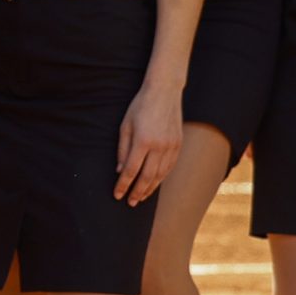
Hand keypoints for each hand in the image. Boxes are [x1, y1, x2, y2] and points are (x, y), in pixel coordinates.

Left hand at [114, 80, 183, 204]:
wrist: (164, 92)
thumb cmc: (140, 107)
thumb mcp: (125, 125)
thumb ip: (122, 149)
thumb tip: (120, 171)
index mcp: (143, 141)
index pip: (131, 170)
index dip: (123, 185)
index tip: (117, 194)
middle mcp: (159, 146)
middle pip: (147, 176)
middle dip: (137, 192)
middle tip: (130, 202)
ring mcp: (171, 146)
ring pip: (160, 174)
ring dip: (150, 188)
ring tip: (141, 197)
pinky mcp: (179, 144)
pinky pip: (170, 167)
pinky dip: (161, 178)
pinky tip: (154, 184)